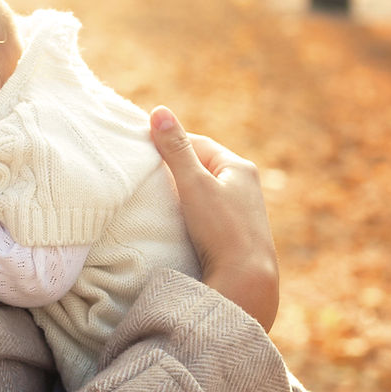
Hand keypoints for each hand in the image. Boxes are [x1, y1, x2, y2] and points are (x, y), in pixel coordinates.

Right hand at [149, 106, 278, 331]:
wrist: (247, 280)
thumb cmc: (221, 229)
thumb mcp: (193, 184)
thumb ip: (175, 149)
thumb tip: (159, 111)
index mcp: (239, 167)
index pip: (198, 143)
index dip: (169, 144)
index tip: (143, 151)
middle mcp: (246, 185)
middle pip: (201, 167)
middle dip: (175, 169)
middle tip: (145, 176)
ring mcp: (243, 211)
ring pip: (204, 192)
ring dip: (182, 194)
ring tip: (157, 201)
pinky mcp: (237, 234)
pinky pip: (209, 213)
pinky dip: (191, 213)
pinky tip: (178, 223)